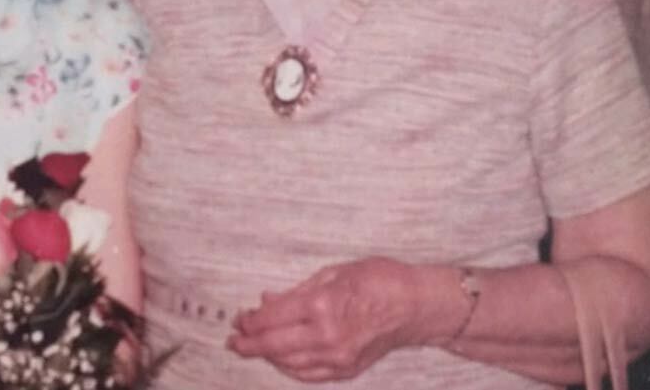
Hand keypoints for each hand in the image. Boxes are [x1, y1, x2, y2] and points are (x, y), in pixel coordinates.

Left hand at [227, 257, 445, 382]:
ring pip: (288, 364)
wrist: (416, 306)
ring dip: (266, 357)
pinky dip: (289, 368)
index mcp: (321, 305)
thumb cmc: (378, 280)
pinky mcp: (347, 371)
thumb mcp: (333, 273)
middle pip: (274, 346)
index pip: (271, 319)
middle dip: (249, 344)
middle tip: (233, 340)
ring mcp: (337, 358)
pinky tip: (279, 360)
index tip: (239, 318)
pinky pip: (308, 375)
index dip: (250, 321)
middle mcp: (326, 336)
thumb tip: (266, 301)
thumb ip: (296, 291)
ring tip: (250, 349)